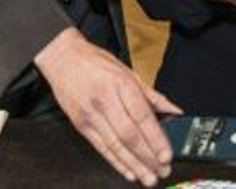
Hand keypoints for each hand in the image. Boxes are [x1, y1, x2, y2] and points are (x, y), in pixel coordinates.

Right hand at [34, 28, 180, 185]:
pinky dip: (116, 162)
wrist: (61, 58)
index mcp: (120, 84)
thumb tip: (174, 110)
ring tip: (148, 177)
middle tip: (162, 170)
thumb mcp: (127, 70)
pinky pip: (101, 147)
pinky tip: (128, 171)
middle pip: (129, 135)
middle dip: (147, 157)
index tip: (166, 154)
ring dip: (134, 165)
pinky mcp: (80, 124)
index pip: (141, 117)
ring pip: (115, 145)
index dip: (155, 139)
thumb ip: (151, 94)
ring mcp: (90, 114)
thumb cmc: (94, 62)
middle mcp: (104, 100)